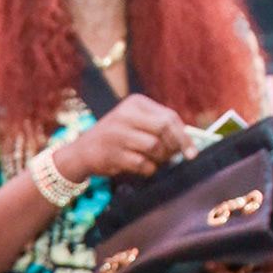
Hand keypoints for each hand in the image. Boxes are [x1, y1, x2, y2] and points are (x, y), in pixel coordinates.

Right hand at [54, 94, 193, 181]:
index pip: (169, 116)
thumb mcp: (135, 123)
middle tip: (177, 157)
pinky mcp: (112, 153)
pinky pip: (143, 163)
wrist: (81, 152)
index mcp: (135, 103)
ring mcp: (117, 134)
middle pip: (165, 128)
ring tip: (155, 161)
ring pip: (155, 146)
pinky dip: (149, 169)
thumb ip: (158, 127)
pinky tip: (144, 168)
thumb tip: (187, 142)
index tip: (192, 151)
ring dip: (161, 159)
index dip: (184, 135)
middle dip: (176, 145)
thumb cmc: (115, 139)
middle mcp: (125, 114)